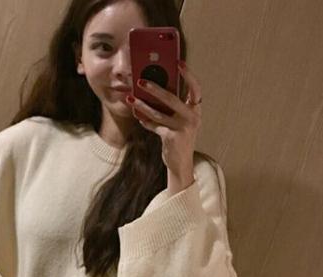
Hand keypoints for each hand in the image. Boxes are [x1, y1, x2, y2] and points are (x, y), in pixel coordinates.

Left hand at [125, 61, 201, 182]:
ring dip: (142, 105)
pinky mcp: (171, 137)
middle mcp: (192, 117)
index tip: (179, 62)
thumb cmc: (179, 136)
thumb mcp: (180, 120)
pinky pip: (154, 125)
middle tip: (140, 81)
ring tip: (130, 98)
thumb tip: (154, 88)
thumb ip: (173, 106)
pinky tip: (136, 114)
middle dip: (154, 88)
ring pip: (158, 112)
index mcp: (196, 109)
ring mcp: (182, 128)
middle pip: (171, 98)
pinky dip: (144, 120)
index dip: (188, 75)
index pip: (196, 88)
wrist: (181, 162)